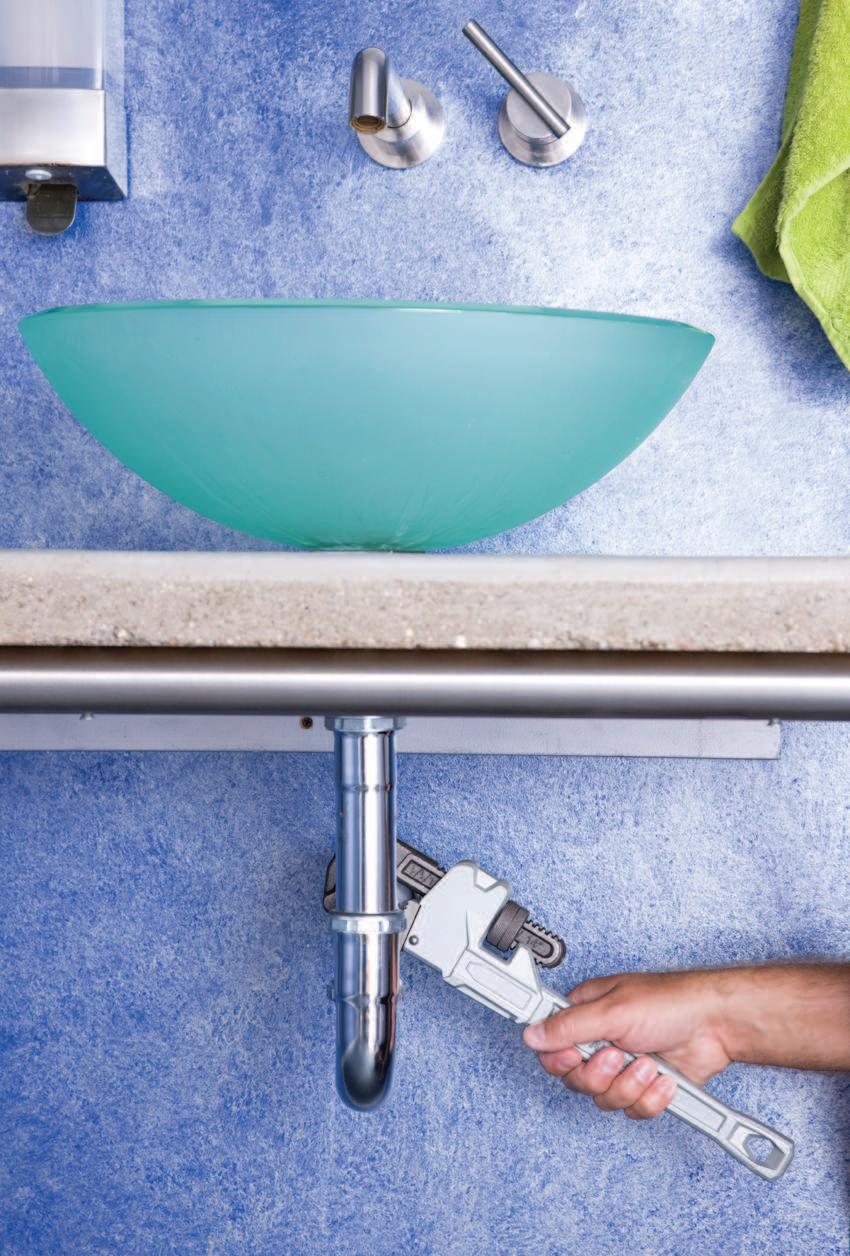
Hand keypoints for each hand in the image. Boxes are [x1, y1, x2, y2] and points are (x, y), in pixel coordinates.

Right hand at [522, 970, 733, 1119]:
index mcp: (587, 1013)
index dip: (559, 1057)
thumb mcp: (613, 1011)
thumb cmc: (672, 1002)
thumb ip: (569, 1026)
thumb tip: (533, 1034)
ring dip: (630, 1085)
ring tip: (648, 1065)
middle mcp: (601, 1040)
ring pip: (604, 1098)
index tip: (574, 1056)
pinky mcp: (645, 1087)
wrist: (716, 1025)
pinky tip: (663, 1077)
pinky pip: (632, 1109)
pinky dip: (650, 1098)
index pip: (552, 1045)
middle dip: (600, 1074)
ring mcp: (623, 1066)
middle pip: (575, 1078)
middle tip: (617, 1056)